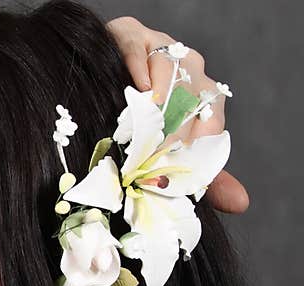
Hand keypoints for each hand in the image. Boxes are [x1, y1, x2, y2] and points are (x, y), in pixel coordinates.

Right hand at [106, 16, 249, 213]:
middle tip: (159, 153)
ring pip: (172, 68)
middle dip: (177, 125)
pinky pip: (138, 47)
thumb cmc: (134, 127)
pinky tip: (137, 89)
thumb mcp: (170, 152)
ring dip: (162, 98)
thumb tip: (241, 203)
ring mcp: (161, 48)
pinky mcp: (131, 35)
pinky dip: (139, 66)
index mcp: (202, 97)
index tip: (181, 163)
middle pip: (193, 93)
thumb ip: (203, 177)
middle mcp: (188, 70)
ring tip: (148, 125)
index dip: (200, 139)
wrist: (91, 86)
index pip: (212, 115)